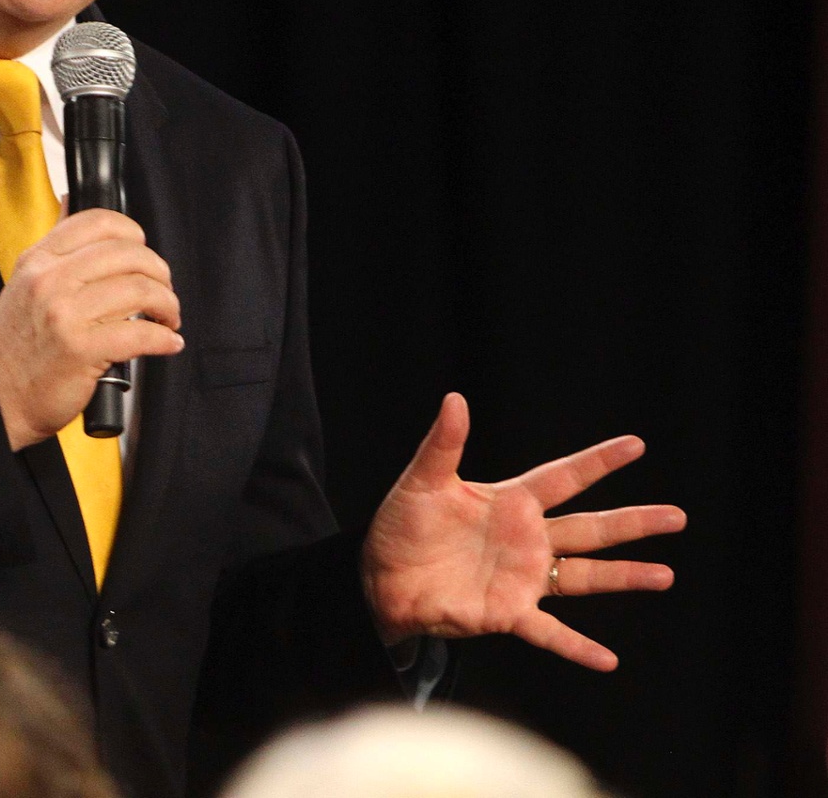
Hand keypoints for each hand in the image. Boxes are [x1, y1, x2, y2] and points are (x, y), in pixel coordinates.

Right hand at [0, 208, 183, 450]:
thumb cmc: (17, 345)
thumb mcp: (24, 283)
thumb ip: (54, 249)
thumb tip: (71, 203)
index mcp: (38, 260)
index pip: (98, 222)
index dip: (133, 234)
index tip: (143, 253)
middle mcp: (50, 281)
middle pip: (128, 254)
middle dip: (159, 273)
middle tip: (163, 292)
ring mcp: (64, 314)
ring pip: (140, 291)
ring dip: (167, 305)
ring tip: (167, 318)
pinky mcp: (81, 350)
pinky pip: (140, 334)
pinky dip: (163, 339)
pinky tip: (167, 342)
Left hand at [362, 392, 686, 669]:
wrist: (379, 577)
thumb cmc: (401, 527)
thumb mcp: (421, 482)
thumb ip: (443, 445)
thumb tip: (454, 399)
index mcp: (510, 503)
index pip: (563, 477)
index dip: (598, 462)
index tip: (636, 445)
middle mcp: (526, 539)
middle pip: (589, 528)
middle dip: (632, 522)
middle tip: (678, 516)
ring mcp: (522, 578)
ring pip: (584, 577)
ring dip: (624, 577)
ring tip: (665, 575)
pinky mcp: (506, 612)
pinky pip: (549, 632)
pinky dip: (577, 647)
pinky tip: (608, 660)